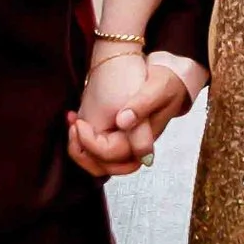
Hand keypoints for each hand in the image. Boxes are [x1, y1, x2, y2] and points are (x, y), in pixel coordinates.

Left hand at [68, 51, 188, 176]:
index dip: (92, 144)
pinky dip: (82, 137)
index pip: (113, 155)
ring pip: (99, 161)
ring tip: (72, 122)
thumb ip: (142, 105)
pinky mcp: (118, 134)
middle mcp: (134, 146)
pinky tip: (74, 117)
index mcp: (143, 138)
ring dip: (80, 147)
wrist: (170, 77)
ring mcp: (126, 142)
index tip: (80, 123)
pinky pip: (97, 148)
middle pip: (105, 167)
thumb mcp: (157, 88)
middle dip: (83, 153)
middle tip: (74, 127)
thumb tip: (123, 122)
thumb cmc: (166, 82)